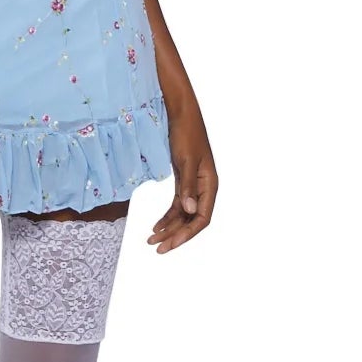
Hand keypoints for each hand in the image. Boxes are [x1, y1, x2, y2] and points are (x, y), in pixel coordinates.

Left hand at [147, 102, 216, 254]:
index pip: (202, 218)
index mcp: (210, 185)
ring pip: (183, 214)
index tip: (170, 243)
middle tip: (157, 247)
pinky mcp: (184, 181)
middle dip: (175, 235)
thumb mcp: (185, 160)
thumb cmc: (186, 134)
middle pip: (191, 220)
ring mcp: (194, 185)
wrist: (181, 115)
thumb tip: (190, 210)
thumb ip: (187, 186)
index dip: (187, 233)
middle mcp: (204, 188)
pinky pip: (177, 205)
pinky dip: (167, 216)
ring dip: (169, 228)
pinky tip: (156, 225)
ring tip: (152, 239)